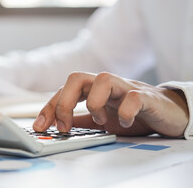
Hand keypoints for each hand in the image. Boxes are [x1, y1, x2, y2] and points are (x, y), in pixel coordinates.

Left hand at [33, 72, 188, 136]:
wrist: (165, 111)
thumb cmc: (131, 112)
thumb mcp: (101, 119)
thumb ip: (81, 120)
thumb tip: (57, 127)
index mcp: (92, 88)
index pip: (63, 90)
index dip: (48, 107)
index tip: (39, 126)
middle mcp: (105, 83)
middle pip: (76, 78)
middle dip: (64, 103)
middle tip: (63, 126)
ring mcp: (125, 87)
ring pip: (103, 79)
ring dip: (95, 104)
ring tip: (100, 121)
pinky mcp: (145, 96)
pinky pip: (132, 97)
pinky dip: (125, 112)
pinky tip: (125, 123)